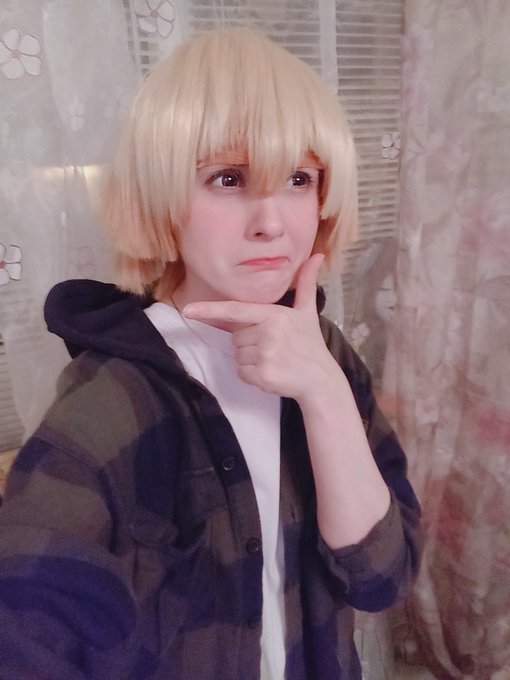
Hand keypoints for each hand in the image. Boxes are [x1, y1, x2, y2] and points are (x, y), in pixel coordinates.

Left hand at [182, 253, 340, 397]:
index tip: (188, 310)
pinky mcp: (263, 376)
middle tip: (273, 346)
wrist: (321, 379)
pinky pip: (241, 372)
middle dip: (248, 342)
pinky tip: (271, 372)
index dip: (209, 310)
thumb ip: (306, 283)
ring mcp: (265, 355)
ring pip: (237, 355)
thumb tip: (317, 255)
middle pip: (236, 336)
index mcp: (274, 315)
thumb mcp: (308, 312)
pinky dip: (251, 375)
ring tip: (274, 359)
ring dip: (250, 359)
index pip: (235, 311)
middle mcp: (268, 333)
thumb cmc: (311, 344)